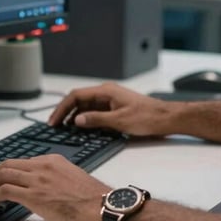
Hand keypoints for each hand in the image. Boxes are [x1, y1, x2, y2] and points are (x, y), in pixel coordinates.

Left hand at [0, 154, 109, 220]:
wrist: (103, 207)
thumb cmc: (94, 200)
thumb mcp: (73, 179)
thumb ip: (56, 179)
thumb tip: (45, 190)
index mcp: (53, 160)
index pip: (23, 161)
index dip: (7, 171)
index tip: (2, 179)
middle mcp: (43, 166)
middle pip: (7, 164)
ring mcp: (38, 179)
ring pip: (2, 174)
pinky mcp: (34, 196)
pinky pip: (4, 191)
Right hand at [48, 82, 175, 135]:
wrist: (166, 118)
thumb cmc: (148, 117)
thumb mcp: (120, 121)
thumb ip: (97, 120)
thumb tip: (78, 120)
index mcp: (106, 91)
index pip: (76, 96)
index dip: (62, 108)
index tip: (54, 120)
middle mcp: (107, 93)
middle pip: (79, 100)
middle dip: (65, 112)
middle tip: (54, 125)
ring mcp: (111, 100)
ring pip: (86, 106)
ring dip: (74, 116)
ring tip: (64, 128)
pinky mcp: (115, 108)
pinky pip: (95, 112)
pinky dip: (85, 119)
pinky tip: (81, 128)